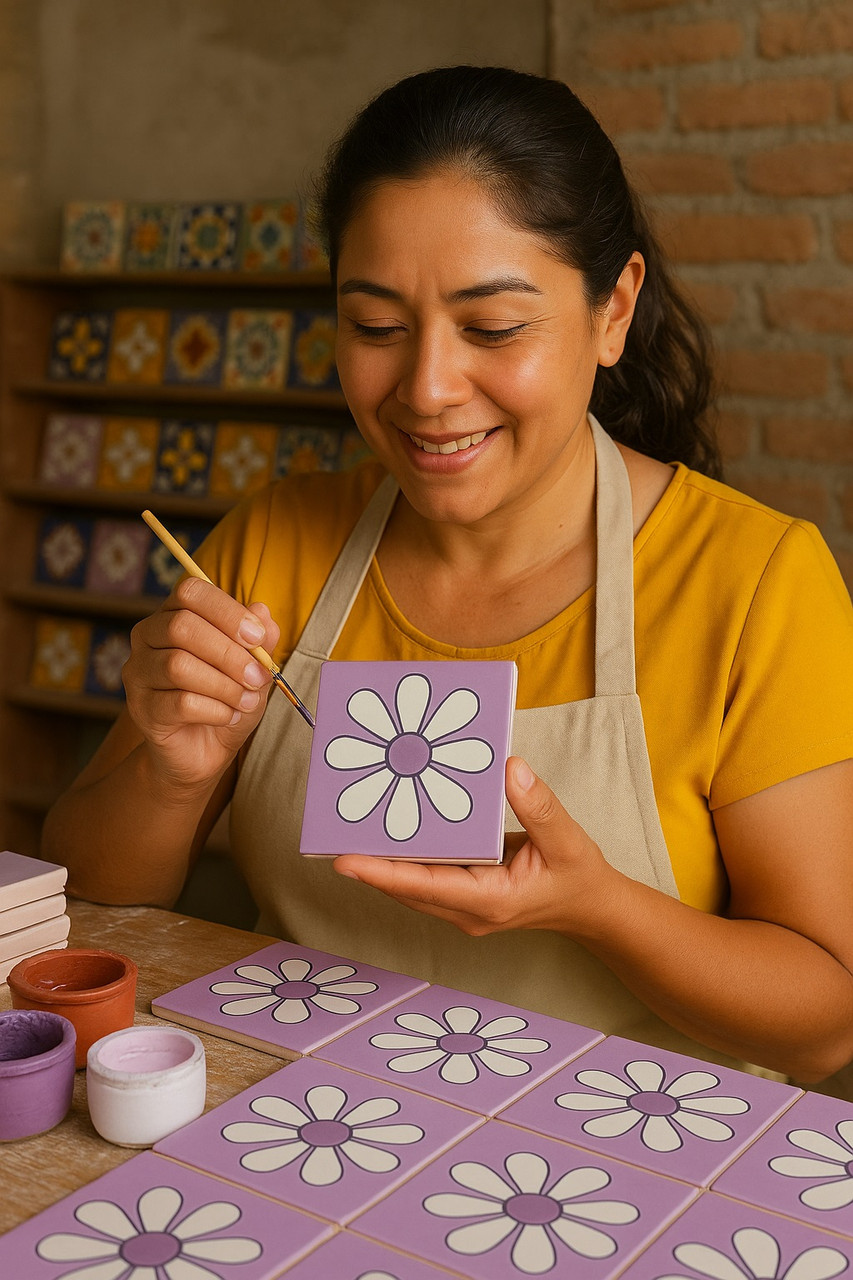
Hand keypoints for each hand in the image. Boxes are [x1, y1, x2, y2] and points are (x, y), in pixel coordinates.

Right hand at [123, 577, 280, 789]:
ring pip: (178, 666)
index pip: (190, 591)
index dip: (226, 610)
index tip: (258, 637)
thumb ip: (260, 641)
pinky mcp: (140, 708)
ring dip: (224, 686)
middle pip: (181, 627)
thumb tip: (263, 612)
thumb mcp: (253, 668)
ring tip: (246, 701)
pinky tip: (227, 716)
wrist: (204, 750)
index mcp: (174, 614)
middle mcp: (147, 636)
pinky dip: (214, 710)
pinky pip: (178, 702)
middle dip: (229, 653)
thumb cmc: (227, 699)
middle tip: (258, 677)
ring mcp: (138, 672)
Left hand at [333, 756, 619, 938]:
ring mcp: (461, 907)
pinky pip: (423, 878)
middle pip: (405, 887)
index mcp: (490, 901)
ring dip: (382, 859)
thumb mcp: (567, 840)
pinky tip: (390, 826)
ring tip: (350, 823)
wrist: (589, 906)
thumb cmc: (577, 876)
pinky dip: (404, 857)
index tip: (344, 861)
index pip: (426, 887)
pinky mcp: (460, 896)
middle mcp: (467, 911)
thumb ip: (538, 806)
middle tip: (334, 827)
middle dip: (369, 861)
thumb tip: (510, 769)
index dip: (383, 874)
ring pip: (410, 885)